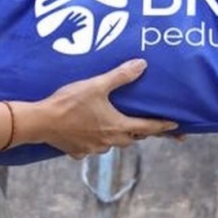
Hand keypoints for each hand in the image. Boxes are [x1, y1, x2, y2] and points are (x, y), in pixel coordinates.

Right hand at [36, 59, 178, 158]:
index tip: (176, 126)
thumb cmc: (69, 102)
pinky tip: (89, 131)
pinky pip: (92, 147)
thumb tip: (142, 65)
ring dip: (117, 135)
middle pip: (131, 138)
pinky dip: (95, 139)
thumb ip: (120, 76)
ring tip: (117, 125)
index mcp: (117, 127)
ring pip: (112, 143)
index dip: (163, 126)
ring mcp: (92, 149)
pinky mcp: (77, 152)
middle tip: (148, 126)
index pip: (147, 128)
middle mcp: (108, 142)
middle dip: (141, 132)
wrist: (40, 122)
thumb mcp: (97, 85)